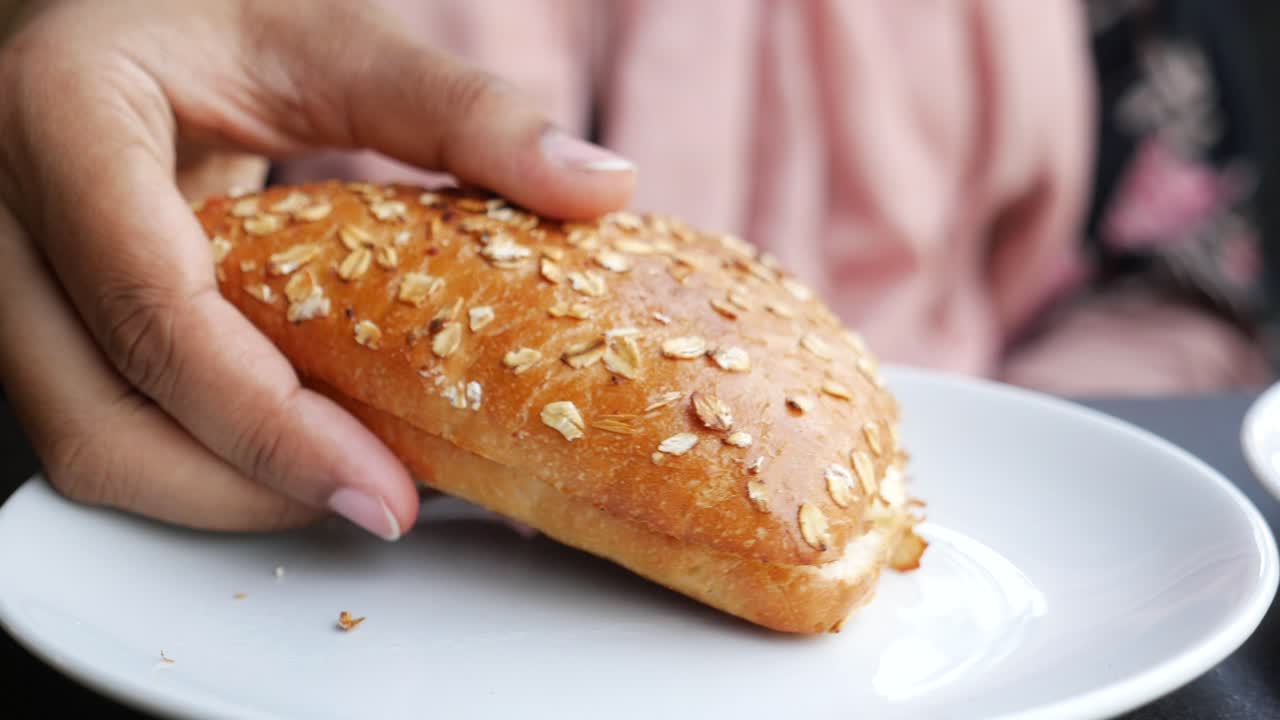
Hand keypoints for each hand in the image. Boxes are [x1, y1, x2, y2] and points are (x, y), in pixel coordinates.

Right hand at [0, 0, 634, 538]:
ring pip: (84, 441)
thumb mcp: (333, 38)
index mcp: (63, 117)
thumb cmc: (215, 9)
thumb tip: (596, 186)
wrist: (122, 9)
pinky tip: (293, 445)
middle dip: (245, 485)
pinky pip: (98, 416)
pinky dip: (196, 455)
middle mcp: (1, 204)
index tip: (383, 489)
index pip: (154, 309)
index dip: (269, 424)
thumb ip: (461, 112)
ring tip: (348, 480)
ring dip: (220, 487)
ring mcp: (5, 268)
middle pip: (99, 415)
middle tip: (381, 502)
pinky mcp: (36, 309)